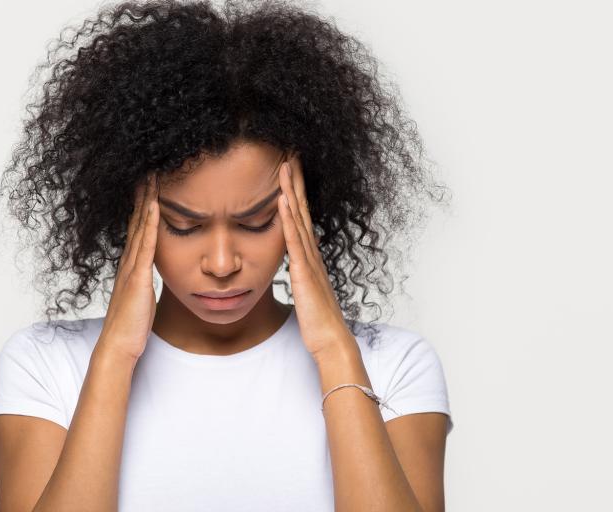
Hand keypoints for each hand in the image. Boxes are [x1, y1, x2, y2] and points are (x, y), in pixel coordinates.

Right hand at [97, 173, 159, 361]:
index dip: (143, 204)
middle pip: (136, 219)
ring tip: (152, 176)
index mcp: (131, 264)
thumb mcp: (141, 295)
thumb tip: (150, 271)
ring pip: (140, 226)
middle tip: (150, 167)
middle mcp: (129, 260)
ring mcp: (132, 267)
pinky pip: (145, 245)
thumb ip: (143, 280)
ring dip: (146, 200)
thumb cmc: (131, 324)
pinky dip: (149, 224)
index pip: (138, 227)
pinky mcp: (137, 277)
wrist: (119, 344)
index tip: (150, 182)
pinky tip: (155, 205)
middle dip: (143, 193)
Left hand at [276, 153, 355, 360]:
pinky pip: (294, 241)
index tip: (290, 168)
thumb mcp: (307, 289)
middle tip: (290, 153)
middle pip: (302, 208)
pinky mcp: (303, 272)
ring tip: (284, 164)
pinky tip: (281, 199)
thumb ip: (302, 271)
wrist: (331, 341)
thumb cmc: (319, 319)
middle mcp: (312, 252)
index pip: (301, 215)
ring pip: (298, 218)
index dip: (296, 191)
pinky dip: (288, 218)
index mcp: (310, 255)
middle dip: (296, 180)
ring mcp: (309, 260)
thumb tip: (296, 260)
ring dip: (291, 190)